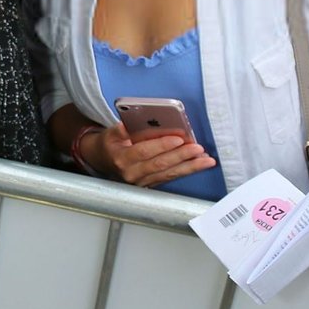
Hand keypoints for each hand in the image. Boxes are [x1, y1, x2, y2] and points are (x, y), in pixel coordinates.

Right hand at [85, 121, 216, 186]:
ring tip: (206, 160)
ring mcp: (143, 183)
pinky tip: (199, 165)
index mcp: (122, 159)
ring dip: (190, 167)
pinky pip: (171, 178)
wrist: (102, 162)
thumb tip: (131, 124)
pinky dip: (186, 171)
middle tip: (197, 148)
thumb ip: (120, 130)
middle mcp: (133, 174)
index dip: (161, 145)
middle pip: (160, 165)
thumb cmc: (109, 145)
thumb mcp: (109, 134)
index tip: (177, 138)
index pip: (144, 152)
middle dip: (181, 156)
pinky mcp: (151, 185)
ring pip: (169, 174)